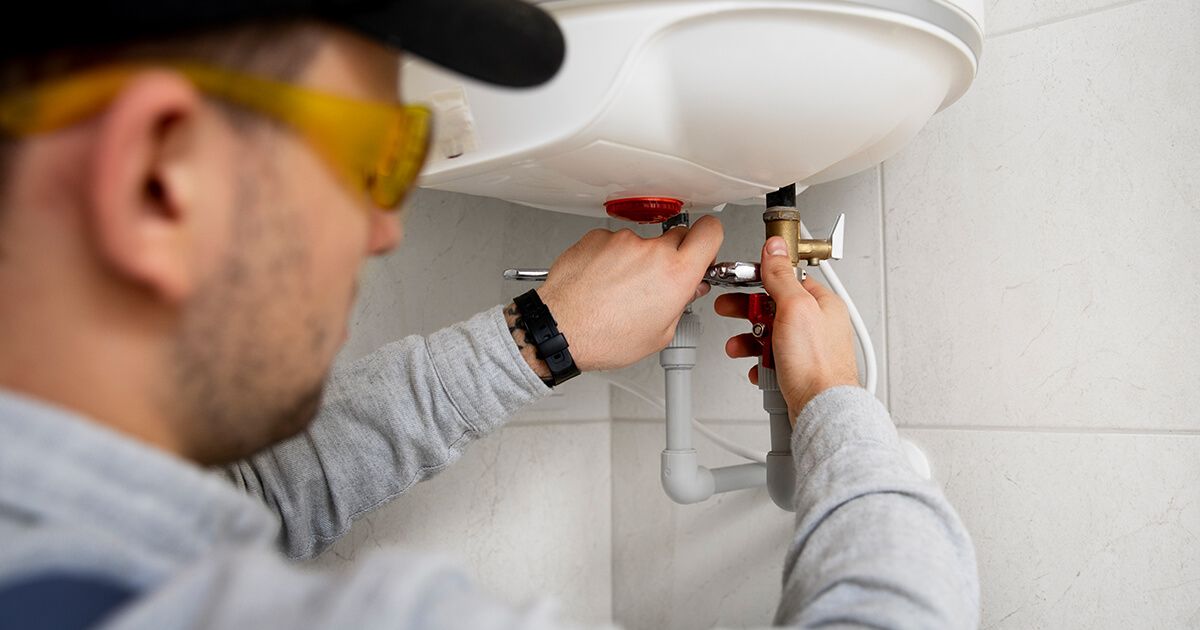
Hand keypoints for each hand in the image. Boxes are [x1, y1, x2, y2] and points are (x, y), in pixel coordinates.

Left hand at [531, 215, 722, 371]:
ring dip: (637, 260)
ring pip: (642, 243)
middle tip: (659, 280)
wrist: (560, 329)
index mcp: (676, 274)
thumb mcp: (659, 334)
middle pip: (677, 236)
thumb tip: (689, 289)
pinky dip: (611, 258)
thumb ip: (681, 304)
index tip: (704, 247)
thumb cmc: (604, 337)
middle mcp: (651, 251)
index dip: (710, 239)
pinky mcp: (598, 237)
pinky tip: (602, 282)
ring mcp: (622, 241)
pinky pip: (614, 242)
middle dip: (673, 255)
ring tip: (620, 289)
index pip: (710, 231)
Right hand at [714, 236, 857, 418]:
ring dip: (750, 340)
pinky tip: (757, 367)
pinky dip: (760, 362)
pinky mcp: (799, 370)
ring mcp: (809, 349)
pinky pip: (772, 360)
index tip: (740, 280)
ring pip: (770, 335)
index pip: (786, 280)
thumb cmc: (816, 364)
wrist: (821, 410)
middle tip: (730, 310)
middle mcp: (818, 324)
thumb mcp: (795, 308)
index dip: (760, 279)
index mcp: (821, 303)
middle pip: (774, 308)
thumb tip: (775, 248)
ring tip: (738, 346)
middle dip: (748, 312)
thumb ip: (781, 276)